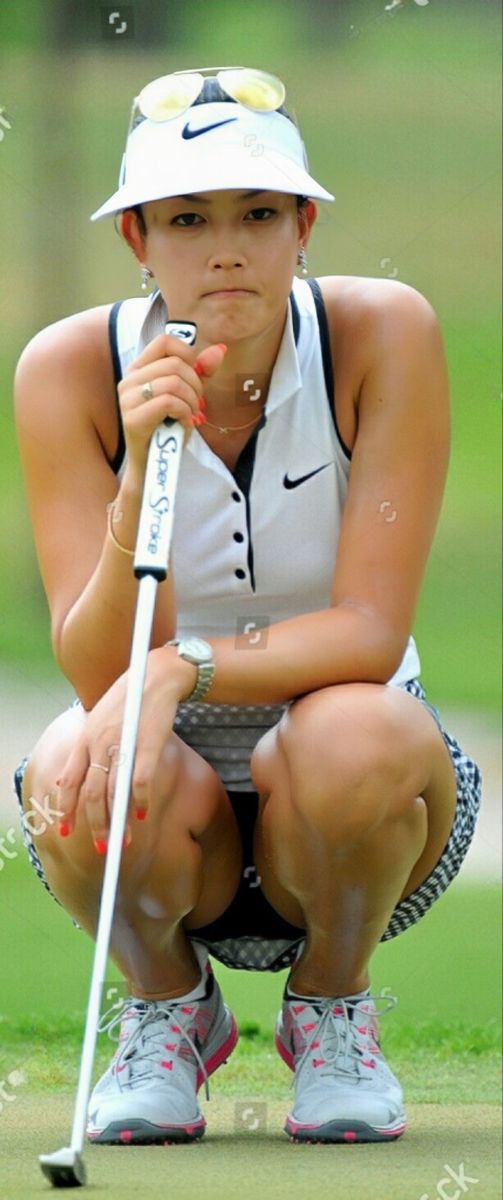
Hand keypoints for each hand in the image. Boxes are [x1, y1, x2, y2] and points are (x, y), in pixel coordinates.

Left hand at [56, 647, 192, 850]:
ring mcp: (123, 743)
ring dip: (117, 822)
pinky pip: (140, 780)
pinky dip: (140, 801)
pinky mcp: (148, 744)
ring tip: (123, 843)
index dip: (65, 809)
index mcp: (85, 738)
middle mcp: (99, 742)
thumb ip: (83, 751)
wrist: (156, 675)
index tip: (64, 831)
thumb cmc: (128, 700)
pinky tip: (141, 814)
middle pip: (91, 794)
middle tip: (102, 848)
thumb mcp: (97, 721)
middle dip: (95, 826)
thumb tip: (64, 781)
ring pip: (114, 793)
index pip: (69, 781)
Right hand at [119, 334, 226, 474]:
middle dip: (195, 385)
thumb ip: (200, 372)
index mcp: (139, 369)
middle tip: (197, 404)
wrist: (153, 464)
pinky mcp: (133, 418)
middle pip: (174, 364)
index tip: (195, 377)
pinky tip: (183, 424)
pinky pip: (169, 402)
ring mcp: (128, 399)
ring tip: (190, 416)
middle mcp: (129, 380)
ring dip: (191, 402)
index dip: (187, 355)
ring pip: (173, 382)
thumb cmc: (168, 428)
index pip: (164, 341)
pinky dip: (184, 414)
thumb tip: (221, 349)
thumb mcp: (187, 395)